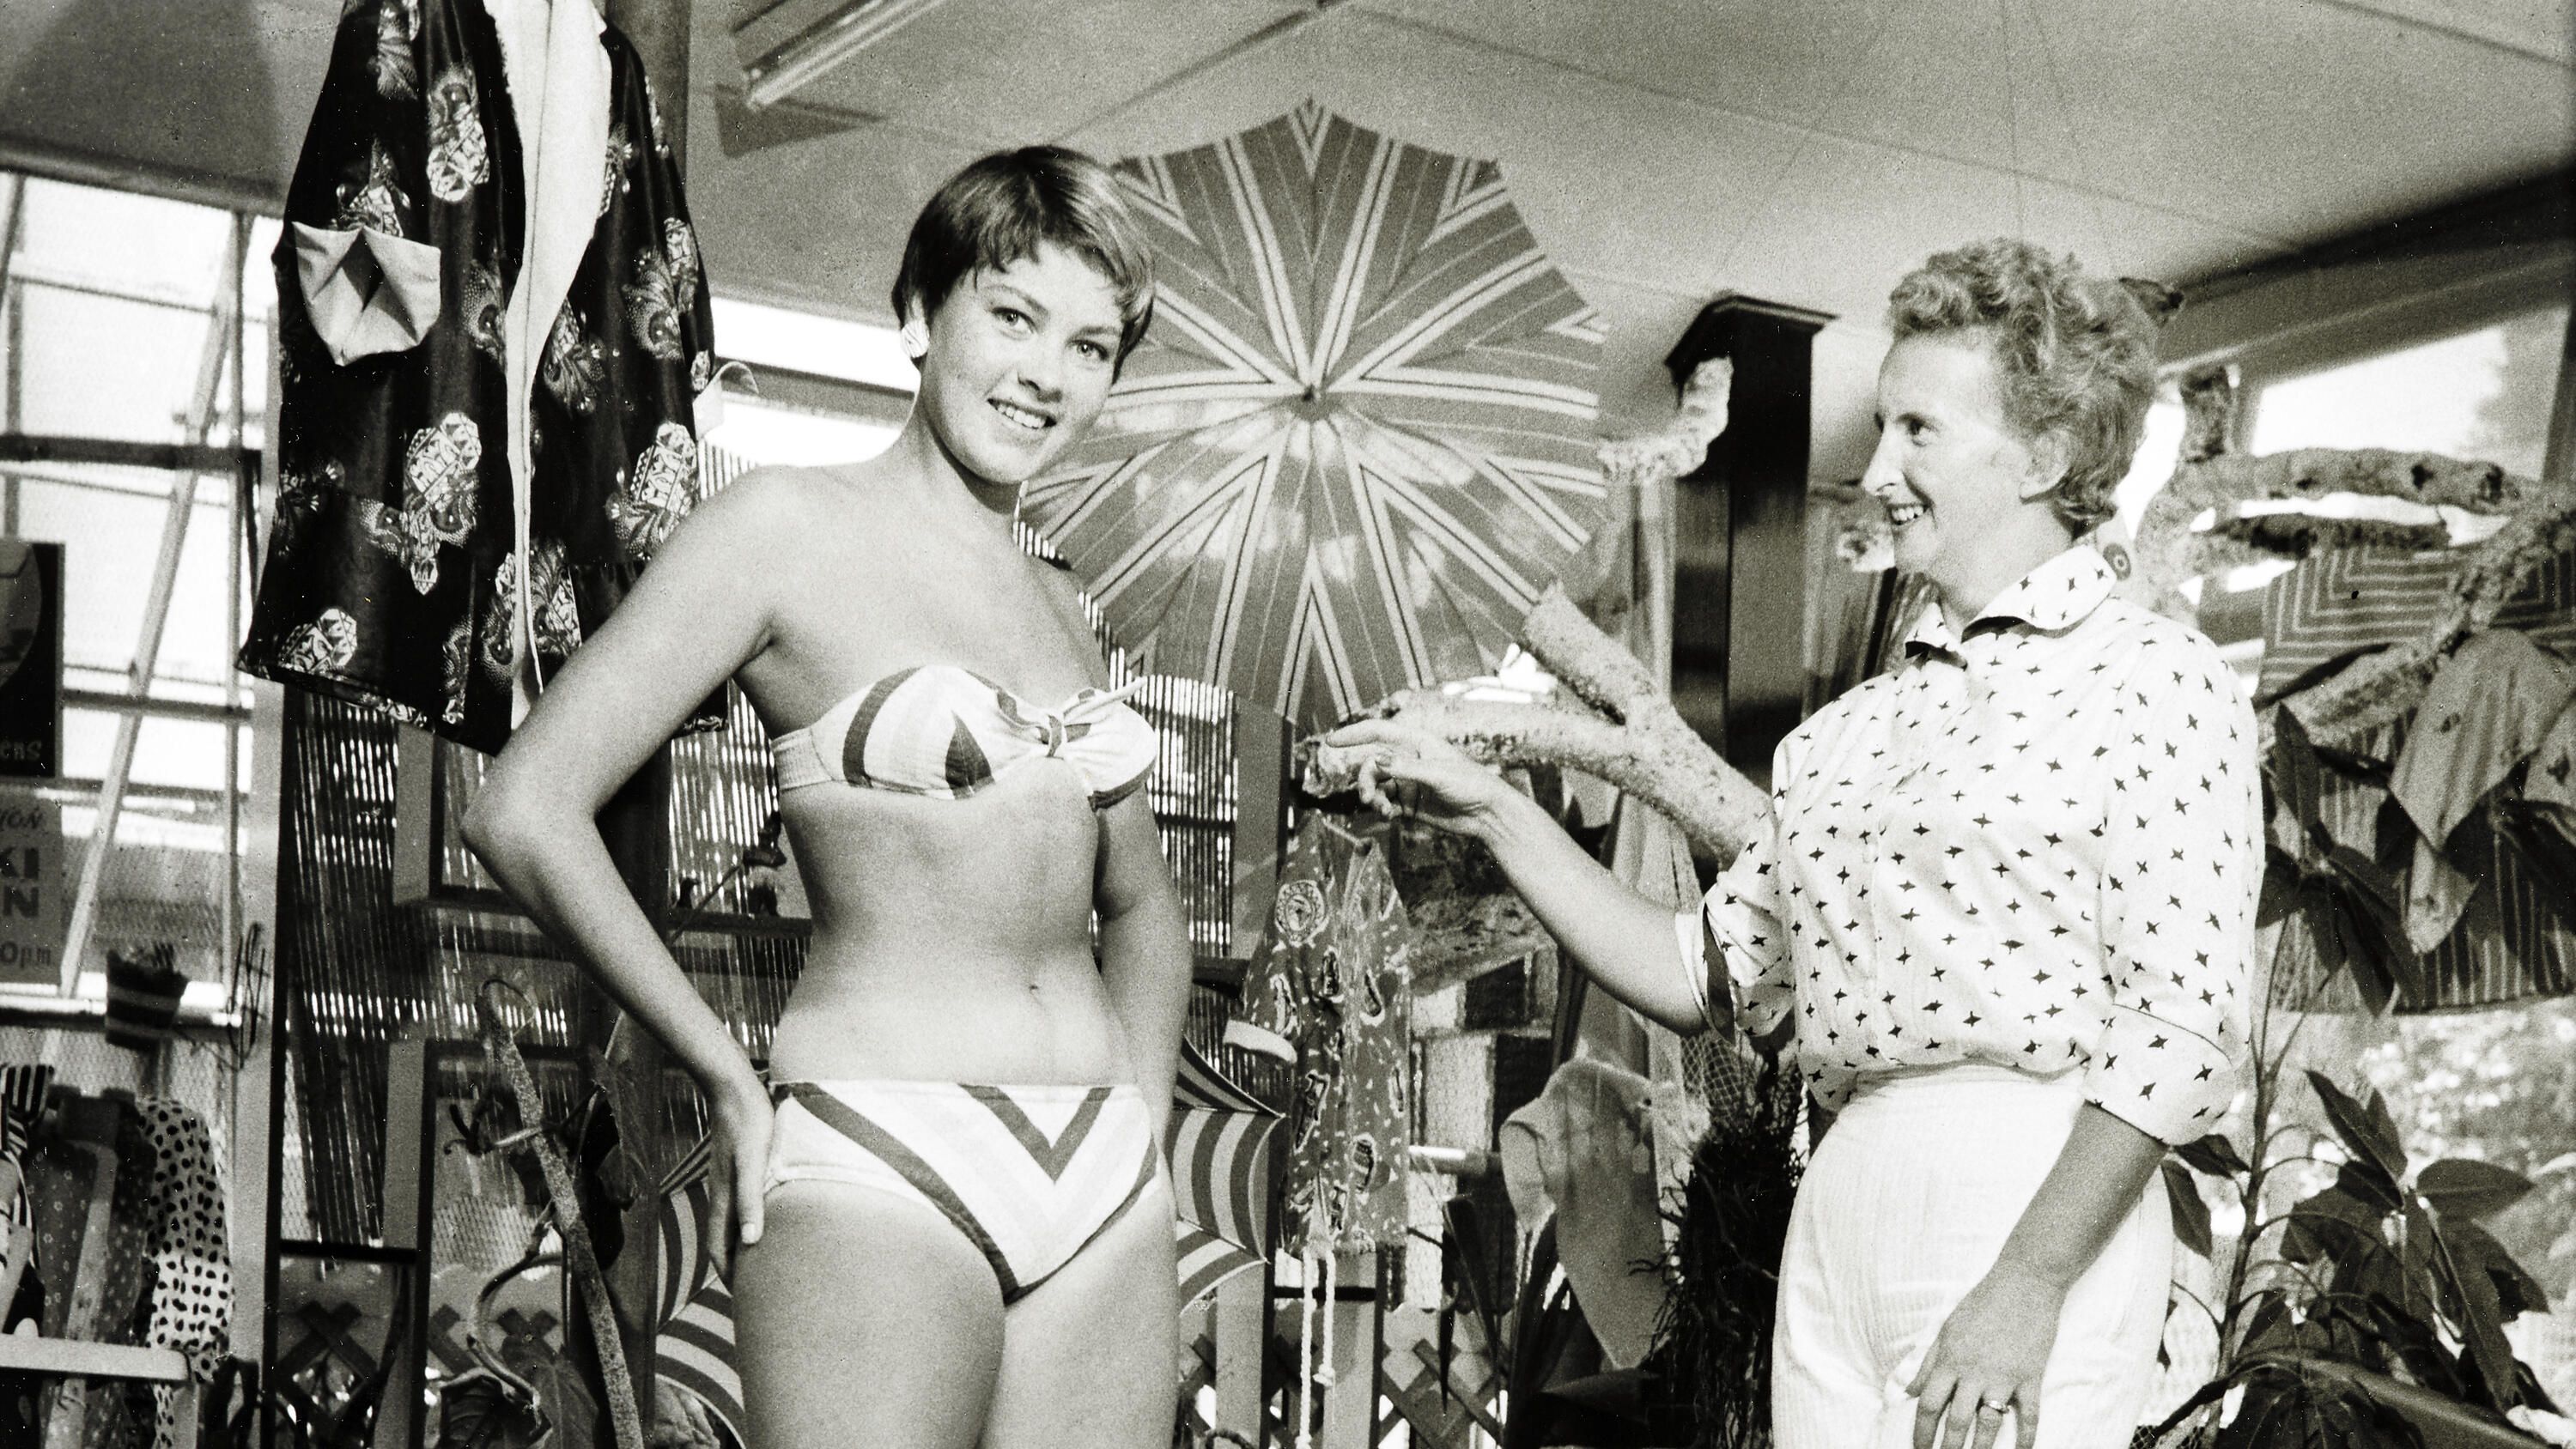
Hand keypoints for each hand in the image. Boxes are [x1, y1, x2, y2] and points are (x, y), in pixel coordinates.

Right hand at [702, 1069, 773, 1273]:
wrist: (733, 1086)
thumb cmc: (749, 1123)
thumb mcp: (754, 1163)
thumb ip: (751, 1201)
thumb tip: (751, 1242)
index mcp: (724, 1199)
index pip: (719, 1249)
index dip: (729, 1275)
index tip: (745, 1299)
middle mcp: (723, 1194)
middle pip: (724, 1240)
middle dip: (736, 1266)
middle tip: (757, 1287)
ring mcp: (729, 1180)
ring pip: (732, 1222)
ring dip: (743, 1243)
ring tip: (763, 1258)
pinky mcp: (738, 1165)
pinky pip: (741, 1202)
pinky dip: (749, 1218)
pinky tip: (766, 1215)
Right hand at [1319, 718, 1509, 837]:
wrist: (1487, 815)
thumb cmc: (1470, 785)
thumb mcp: (1437, 774)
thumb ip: (1405, 768)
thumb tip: (1375, 761)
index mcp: (1417, 743)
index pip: (1378, 733)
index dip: (1353, 734)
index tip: (1331, 741)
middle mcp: (1409, 761)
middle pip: (1372, 765)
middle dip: (1365, 781)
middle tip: (1366, 798)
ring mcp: (1408, 783)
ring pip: (1376, 787)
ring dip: (1373, 798)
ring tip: (1383, 811)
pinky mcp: (1410, 804)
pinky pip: (1385, 804)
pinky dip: (1382, 810)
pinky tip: (1391, 817)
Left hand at [1906, 1263, 2065, 1448]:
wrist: (2024, 1283)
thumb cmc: (1982, 1303)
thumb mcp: (1947, 1329)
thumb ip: (1928, 1362)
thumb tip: (1909, 1390)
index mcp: (1950, 1360)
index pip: (1928, 1404)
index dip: (1921, 1431)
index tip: (1918, 1448)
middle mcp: (1974, 1372)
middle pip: (1956, 1420)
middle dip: (1947, 1447)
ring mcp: (2004, 1377)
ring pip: (1989, 1423)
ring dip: (1980, 1448)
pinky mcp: (2031, 1377)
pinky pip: (2029, 1415)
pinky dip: (2027, 1438)